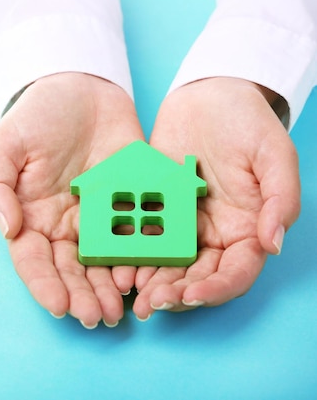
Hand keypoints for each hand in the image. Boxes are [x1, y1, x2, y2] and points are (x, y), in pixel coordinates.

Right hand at [0, 72, 143, 327]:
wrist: (80, 86)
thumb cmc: (35, 116)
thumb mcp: (3, 145)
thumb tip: (7, 227)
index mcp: (31, 217)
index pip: (33, 260)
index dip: (44, 285)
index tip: (59, 307)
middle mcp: (63, 224)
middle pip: (70, 270)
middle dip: (82, 296)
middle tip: (96, 317)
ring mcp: (98, 216)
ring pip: (103, 262)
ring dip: (110, 288)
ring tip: (119, 308)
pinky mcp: (128, 202)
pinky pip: (135, 234)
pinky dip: (139, 256)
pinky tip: (144, 273)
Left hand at [133, 77, 300, 319]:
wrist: (207, 96)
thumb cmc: (248, 122)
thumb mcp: (274, 155)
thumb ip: (280, 199)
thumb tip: (273, 244)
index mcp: (247, 228)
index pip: (235, 272)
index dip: (216, 290)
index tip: (192, 296)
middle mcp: (214, 233)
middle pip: (198, 277)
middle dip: (177, 294)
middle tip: (153, 304)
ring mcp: (183, 223)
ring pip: (169, 264)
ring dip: (153, 283)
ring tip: (134, 295)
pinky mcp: (157, 208)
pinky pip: (144, 237)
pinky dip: (134, 254)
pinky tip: (119, 264)